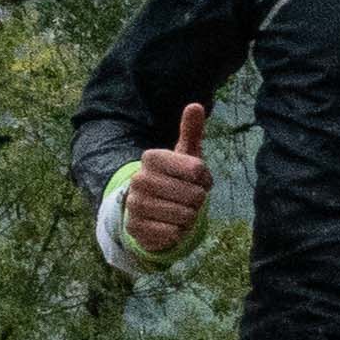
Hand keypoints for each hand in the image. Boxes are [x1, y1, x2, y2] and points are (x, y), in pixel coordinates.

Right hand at [123, 102, 212, 257]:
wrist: (151, 210)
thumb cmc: (176, 179)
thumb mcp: (186, 156)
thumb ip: (191, 132)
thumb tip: (196, 105)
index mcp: (151, 158)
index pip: (197, 169)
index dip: (204, 177)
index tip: (197, 178)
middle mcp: (139, 179)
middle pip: (195, 195)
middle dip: (199, 199)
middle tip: (188, 197)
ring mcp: (134, 204)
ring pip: (185, 216)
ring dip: (190, 217)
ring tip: (180, 211)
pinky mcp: (135, 228)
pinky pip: (173, 234)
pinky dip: (179, 233)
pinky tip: (171, 225)